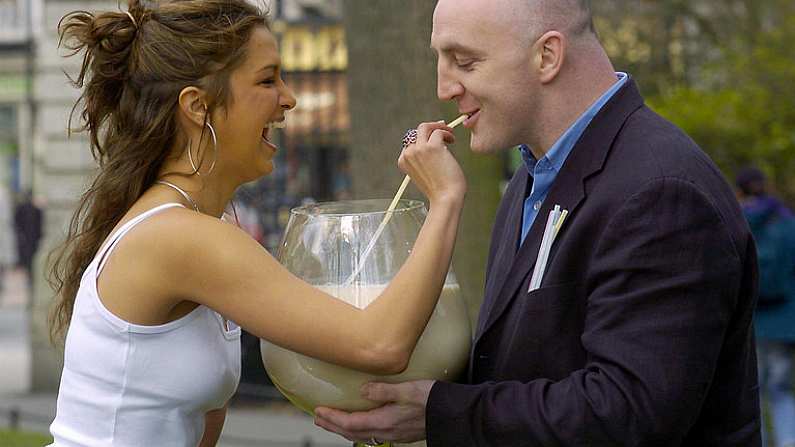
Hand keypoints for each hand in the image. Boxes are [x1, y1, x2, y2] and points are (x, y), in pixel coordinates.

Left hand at [314, 380, 434, 443]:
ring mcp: (394, 434)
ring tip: (333, 423)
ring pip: (362, 435)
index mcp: (384, 421)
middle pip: (352, 432)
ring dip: (344, 429)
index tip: (318, 411)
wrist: (453, 415)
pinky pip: (373, 435)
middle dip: (333, 426)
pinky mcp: (401, 433)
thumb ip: (383, 390)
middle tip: (318, 419)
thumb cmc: (432, 400)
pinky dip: (359, 430)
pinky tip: (361, 425)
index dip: (332, 418)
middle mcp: (386, 431)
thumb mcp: (406, 390)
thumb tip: (362, 391)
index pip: (350, 423)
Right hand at [399, 122, 465, 203]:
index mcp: (404, 161)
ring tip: (449, 134)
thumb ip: (423, 159)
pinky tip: (452, 140)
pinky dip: (447, 133)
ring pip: (425, 127)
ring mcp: (419, 149)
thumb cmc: (439, 189)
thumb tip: (434, 140)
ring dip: (439, 127)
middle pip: (416, 131)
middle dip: (430, 127)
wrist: (445, 198)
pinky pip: (439, 132)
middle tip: (442, 128)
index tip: (433, 137)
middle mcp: (408, 153)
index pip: (411, 142)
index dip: (423, 138)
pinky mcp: (432, 147)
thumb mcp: (424, 173)